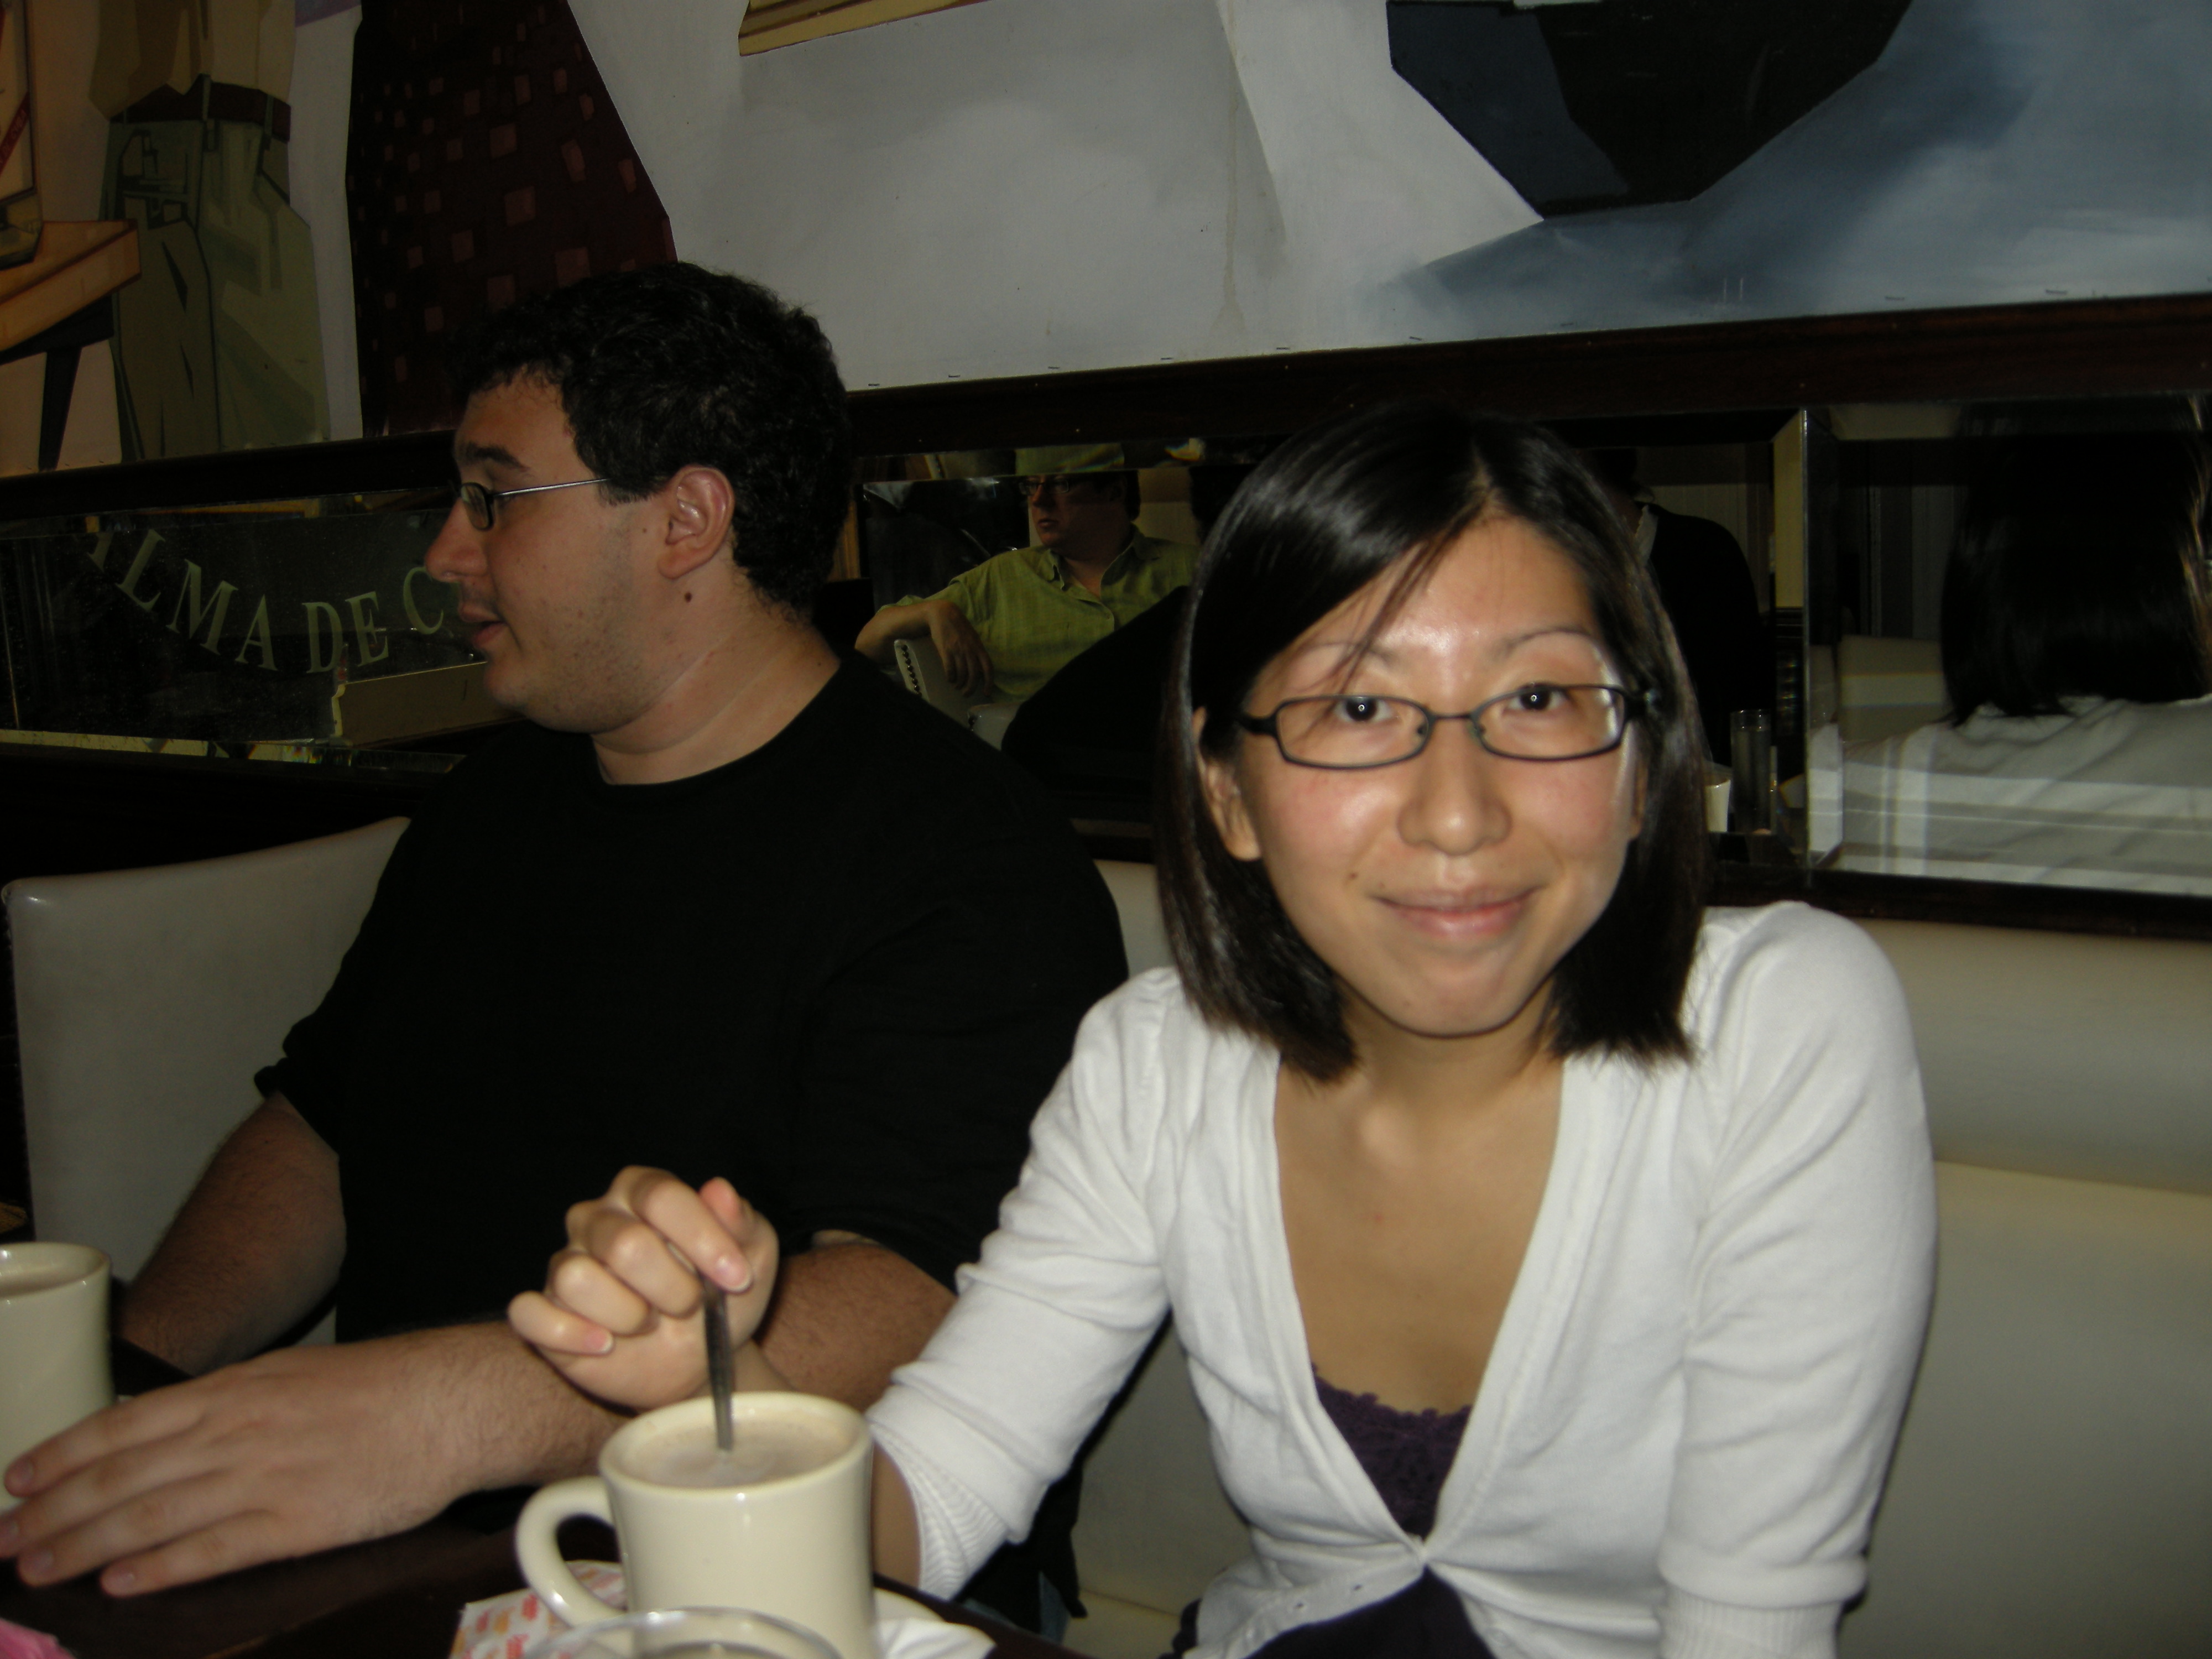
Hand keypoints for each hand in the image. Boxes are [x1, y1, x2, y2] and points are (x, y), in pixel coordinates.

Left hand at [0, 1333, 492, 1594]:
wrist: (450, 1402)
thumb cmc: (375, 1389)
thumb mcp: (288, 1377)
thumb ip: (226, 1405)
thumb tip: (161, 1434)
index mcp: (234, 1390)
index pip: (125, 1424)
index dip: (63, 1454)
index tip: (15, 1481)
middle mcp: (237, 1430)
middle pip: (125, 1475)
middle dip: (54, 1510)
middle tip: (2, 1542)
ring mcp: (265, 1476)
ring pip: (154, 1513)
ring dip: (85, 1543)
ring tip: (37, 1567)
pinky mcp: (298, 1521)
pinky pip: (215, 1548)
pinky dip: (161, 1566)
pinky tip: (120, 1581)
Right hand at [509, 1169, 777, 1412]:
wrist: (698, 1360)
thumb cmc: (720, 1296)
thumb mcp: (752, 1256)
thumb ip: (740, 1222)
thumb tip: (718, 1190)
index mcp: (642, 1191)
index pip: (661, 1196)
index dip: (702, 1239)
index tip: (736, 1278)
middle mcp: (596, 1219)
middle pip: (625, 1244)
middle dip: (673, 1288)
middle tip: (689, 1306)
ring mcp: (564, 1263)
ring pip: (578, 1279)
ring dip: (629, 1315)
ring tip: (650, 1323)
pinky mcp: (541, 1312)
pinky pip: (529, 1314)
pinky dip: (570, 1334)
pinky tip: (605, 1345)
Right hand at [924, 603, 993, 699]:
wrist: (943, 614)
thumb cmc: (959, 627)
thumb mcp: (973, 637)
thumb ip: (976, 651)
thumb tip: (979, 668)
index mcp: (979, 647)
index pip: (988, 668)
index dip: (989, 682)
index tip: (986, 692)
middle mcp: (970, 650)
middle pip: (973, 675)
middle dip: (970, 688)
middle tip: (966, 694)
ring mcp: (958, 650)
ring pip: (961, 674)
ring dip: (959, 684)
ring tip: (957, 686)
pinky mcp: (945, 650)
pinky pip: (949, 669)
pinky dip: (950, 677)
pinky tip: (949, 679)